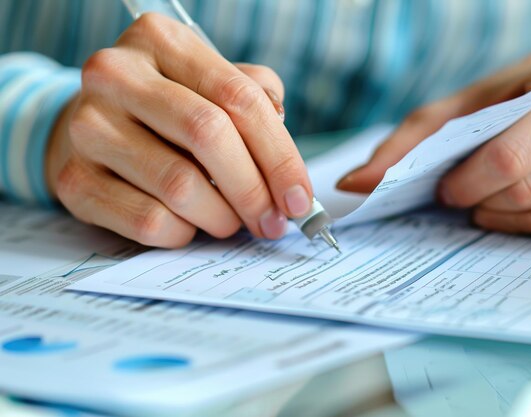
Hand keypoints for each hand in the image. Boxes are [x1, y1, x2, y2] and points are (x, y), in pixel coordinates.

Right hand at [45, 13, 312, 247]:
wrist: (88, 128)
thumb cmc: (165, 110)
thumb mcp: (208, 86)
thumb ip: (254, 102)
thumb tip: (288, 168)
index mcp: (159, 40)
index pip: (238, 97)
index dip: (279, 155)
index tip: (300, 197)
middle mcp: (116, 74)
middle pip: (209, 135)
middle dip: (254, 190)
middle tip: (273, 221)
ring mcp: (87, 127)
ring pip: (180, 185)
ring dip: (222, 216)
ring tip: (232, 222)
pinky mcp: (74, 180)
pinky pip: (148, 221)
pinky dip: (184, 232)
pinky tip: (190, 226)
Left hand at [338, 52, 530, 248]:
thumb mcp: (479, 104)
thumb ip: (419, 137)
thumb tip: (355, 182)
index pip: (504, 153)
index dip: (467, 183)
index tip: (449, 192)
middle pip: (530, 185)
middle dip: (487, 203)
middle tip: (472, 200)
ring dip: (521, 221)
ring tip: (501, 209)